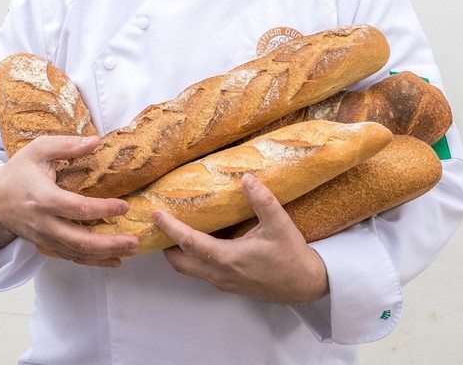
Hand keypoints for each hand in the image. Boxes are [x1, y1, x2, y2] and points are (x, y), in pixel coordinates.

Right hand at [0, 135, 138, 266]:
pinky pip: (71, 257)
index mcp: (43, 197)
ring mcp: (44, 237)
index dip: (103, 209)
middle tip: (134, 240)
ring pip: (77, 253)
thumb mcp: (38, 149)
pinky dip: (93, 262)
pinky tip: (113, 260)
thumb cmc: (18, 171)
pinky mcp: (46, 244)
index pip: (78, 209)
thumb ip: (67, 145)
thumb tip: (96, 141)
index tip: (124, 206)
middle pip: (80, 240)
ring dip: (105, 254)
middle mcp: (44, 223)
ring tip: (130, 250)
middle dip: (110, 243)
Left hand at [153, 173, 328, 304]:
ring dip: (179, 252)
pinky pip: (203, 271)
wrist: (305, 284)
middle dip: (165, 245)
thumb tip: (246, 178)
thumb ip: (263, 201)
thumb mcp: (280, 224)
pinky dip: (193, 257)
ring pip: (190, 270)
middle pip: (180, 263)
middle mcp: (220, 274)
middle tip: (159, 224)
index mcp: (228, 259)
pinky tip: (202, 240)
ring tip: (175, 230)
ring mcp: (224, 282)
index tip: (156, 214)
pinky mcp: (230, 284)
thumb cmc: (291, 256)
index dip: (170, 228)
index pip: (189, 243)